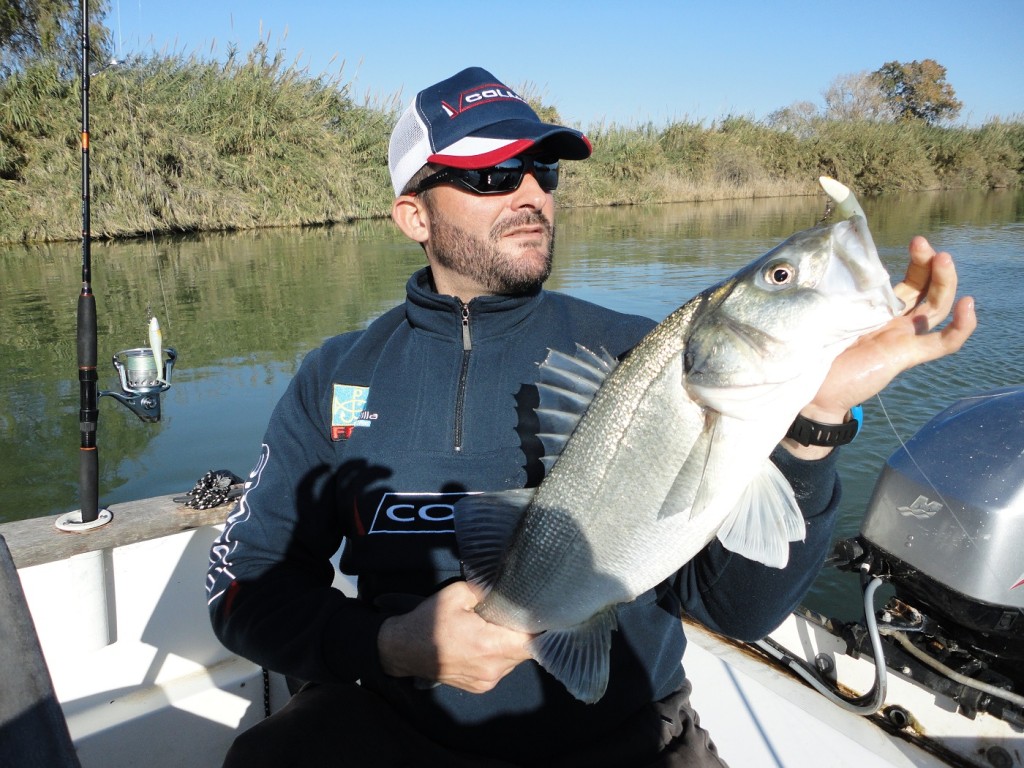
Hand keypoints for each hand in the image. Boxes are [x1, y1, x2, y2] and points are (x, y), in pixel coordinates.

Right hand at [377, 581, 532, 693]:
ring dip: (511, 645)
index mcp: (490, 645)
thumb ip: (485, 590)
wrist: (403, 650)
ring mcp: (487, 681)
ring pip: (514, 660)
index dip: (538, 626)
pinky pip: (501, 668)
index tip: (540, 612)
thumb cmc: (430, 621)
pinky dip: (499, 656)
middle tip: (517, 614)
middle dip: (523, 633)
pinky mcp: (481, 687)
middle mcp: (493, 668)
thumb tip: (507, 588)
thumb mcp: (456, 594)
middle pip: (525, 651)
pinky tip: (487, 643)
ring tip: (498, 628)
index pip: (531, 640)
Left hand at [786, 236, 976, 457]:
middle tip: (923, 244)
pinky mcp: (905, 356)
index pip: (909, 282)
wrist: (809, 390)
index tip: (913, 241)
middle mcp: (894, 322)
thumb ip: (836, 290)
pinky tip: (969, 305)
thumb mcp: (824, 310)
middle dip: (928, 264)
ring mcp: (902, 338)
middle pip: (925, 289)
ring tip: (944, 259)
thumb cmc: (810, 350)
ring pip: (936, 308)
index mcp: (877, 310)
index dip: (915, 262)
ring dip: (945, 283)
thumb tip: (830, 257)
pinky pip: (943, 343)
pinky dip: (961, 327)